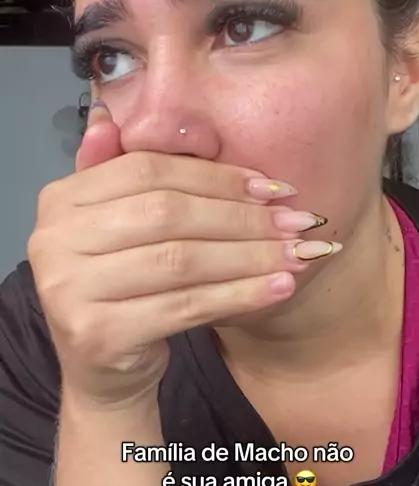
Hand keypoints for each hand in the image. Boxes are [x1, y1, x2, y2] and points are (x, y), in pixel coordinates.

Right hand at [28, 102, 332, 407]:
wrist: (104, 371)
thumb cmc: (122, 290)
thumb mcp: (120, 229)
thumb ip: (123, 177)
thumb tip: (110, 114)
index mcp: (61, 200)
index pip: (148, 172)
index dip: (215, 177)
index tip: (272, 188)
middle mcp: (54, 240)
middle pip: (167, 214)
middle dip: (241, 218)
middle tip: (296, 222)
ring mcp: (69, 289)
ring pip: (181, 260)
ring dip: (250, 256)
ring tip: (297, 254)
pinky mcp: (97, 334)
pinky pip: (185, 306)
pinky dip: (239, 295)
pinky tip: (278, 288)